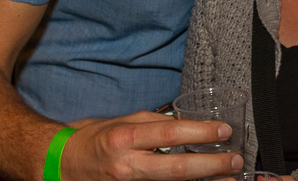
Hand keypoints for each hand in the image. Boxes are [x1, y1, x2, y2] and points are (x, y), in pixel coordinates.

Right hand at [60, 110, 244, 180]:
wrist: (62, 166)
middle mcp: (127, 166)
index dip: (200, 132)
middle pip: (176, 168)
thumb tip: (189, 125)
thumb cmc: (96, 139)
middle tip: (235, 160)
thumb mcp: (123, 122)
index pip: (170, 133)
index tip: (224, 131)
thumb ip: (155, 124)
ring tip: (228, 179)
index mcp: (125, 139)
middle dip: (210, 165)